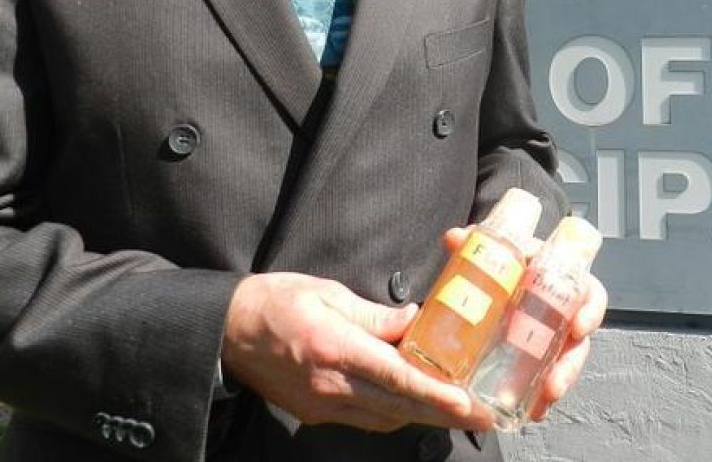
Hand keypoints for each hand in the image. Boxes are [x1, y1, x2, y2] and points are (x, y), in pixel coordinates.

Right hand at [222, 272, 491, 432]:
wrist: (228, 331)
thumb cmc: (277, 301)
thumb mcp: (328, 292)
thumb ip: (374, 313)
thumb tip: (414, 321)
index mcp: (335, 348)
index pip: (395, 376)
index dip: (433, 392)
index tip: (465, 401)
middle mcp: (331, 385)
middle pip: (399, 407)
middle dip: (444, 413)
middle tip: (483, 416)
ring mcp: (323, 405)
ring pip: (385, 418)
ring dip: (423, 415)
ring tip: (459, 410)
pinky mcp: (316, 413)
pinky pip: (366, 419)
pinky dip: (395, 412)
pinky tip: (415, 402)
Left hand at [442, 226, 607, 422]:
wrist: (487, 284)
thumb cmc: (500, 265)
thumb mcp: (490, 254)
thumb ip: (473, 245)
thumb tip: (454, 237)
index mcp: (556, 279)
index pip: (588, 291)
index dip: (590, 309)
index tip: (578, 327)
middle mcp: (559, 309)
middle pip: (579, 339)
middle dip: (571, 364)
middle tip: (554, 384)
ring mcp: (551, 336)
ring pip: (566, 362)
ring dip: (558, 384)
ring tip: (542, 402)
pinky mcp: (538, 357)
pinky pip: (548, 377)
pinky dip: (541, 396)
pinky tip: (533, 411)